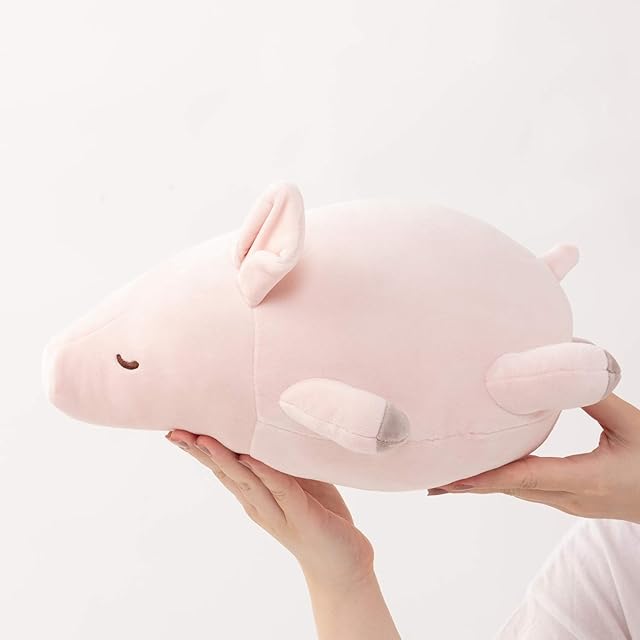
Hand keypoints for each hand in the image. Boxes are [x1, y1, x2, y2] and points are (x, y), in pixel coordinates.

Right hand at [165, 430, 401, 638]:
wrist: (343, 564)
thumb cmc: (321, 515)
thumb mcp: (299, 480)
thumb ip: (282, 460)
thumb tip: (271, 424)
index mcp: (256, 494)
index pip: (223, 467)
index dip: (200, 449)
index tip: (176, 430)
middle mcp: (259, 504)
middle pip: (225, 472)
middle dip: (200, 452)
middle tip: (175, 432)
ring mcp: (278, 512)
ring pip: (245, 480)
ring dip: (223, 459)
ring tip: (202, 439)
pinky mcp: (302, 515)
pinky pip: (281, 488)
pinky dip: (264, 472)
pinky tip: (248, 459)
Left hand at [429, 393, 639, 523]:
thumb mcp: (634, 426)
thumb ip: (598, 397)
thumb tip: (569, 362)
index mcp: (587, 478)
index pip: (528, 477)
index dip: (490, 477)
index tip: (455, 477)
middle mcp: (571, 496)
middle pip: (512, 489)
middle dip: (471, 485)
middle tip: (431, 480)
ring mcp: (569, 503)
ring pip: (517, 492)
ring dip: (481, 485)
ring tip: (445, 480)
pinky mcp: (570, 500)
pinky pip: (527, 490)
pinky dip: (500, 483)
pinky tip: (481, 477)